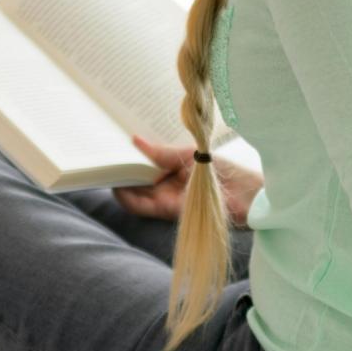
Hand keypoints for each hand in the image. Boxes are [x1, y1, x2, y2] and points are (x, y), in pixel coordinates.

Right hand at [113, 136, 263, 228]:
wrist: (250, 197)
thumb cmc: (228, 171)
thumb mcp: (192, 154)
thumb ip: (162, 152)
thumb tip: (135, 140)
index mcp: (174, 168)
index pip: (144, 163)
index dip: (129, 156)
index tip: (113, 145)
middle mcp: (167, 184)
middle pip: (135, 178)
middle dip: (119, 169)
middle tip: (101, 156)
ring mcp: (166, 198)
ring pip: (133, 193)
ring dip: (118, 183)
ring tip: (104, 169)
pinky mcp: (167, 210)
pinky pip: (140, 206)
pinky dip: (126, 197)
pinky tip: (117, 185)